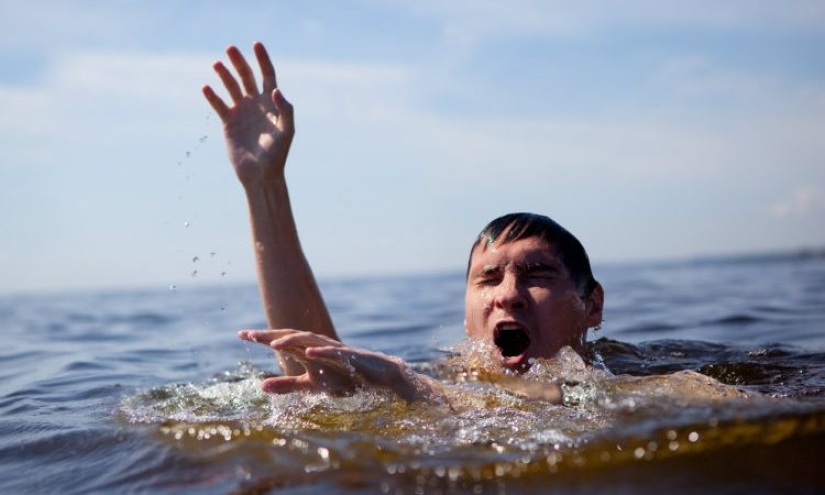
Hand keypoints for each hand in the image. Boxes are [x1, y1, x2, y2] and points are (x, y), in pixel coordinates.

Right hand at [203, 42, 293, 186]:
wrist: (261, 174)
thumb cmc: (277, 154)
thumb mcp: (286, 131)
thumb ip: (285, 110)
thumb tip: (276, 90)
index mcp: (272, 103)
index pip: (267, 75)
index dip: (262, 59)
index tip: (256, 44)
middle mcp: (256, 104)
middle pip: (247, 77)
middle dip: (239, 62)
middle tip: (230, 48)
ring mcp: (242, 112)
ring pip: (231, 87)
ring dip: (224, 75)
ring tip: (217, 63)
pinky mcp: (229, 122)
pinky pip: (219, 105)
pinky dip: (212, 96)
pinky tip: (206, 87)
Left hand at [239, 330, 430, 401]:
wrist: (378, 376)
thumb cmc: (344, 377)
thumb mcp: (311, 384)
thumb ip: (288, 384)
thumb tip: (261, 386)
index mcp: (308, 351)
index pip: (281, 341)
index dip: (262, 337)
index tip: (241, 334)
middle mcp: (318, 345)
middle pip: (291, 336)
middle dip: (270, 334)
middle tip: (249, 334)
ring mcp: (334, 349)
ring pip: (309, 340)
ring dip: (291, 340)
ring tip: (273, 343)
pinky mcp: (349, 357)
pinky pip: (333, 352)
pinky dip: (321, 351)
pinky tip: (309, 352)